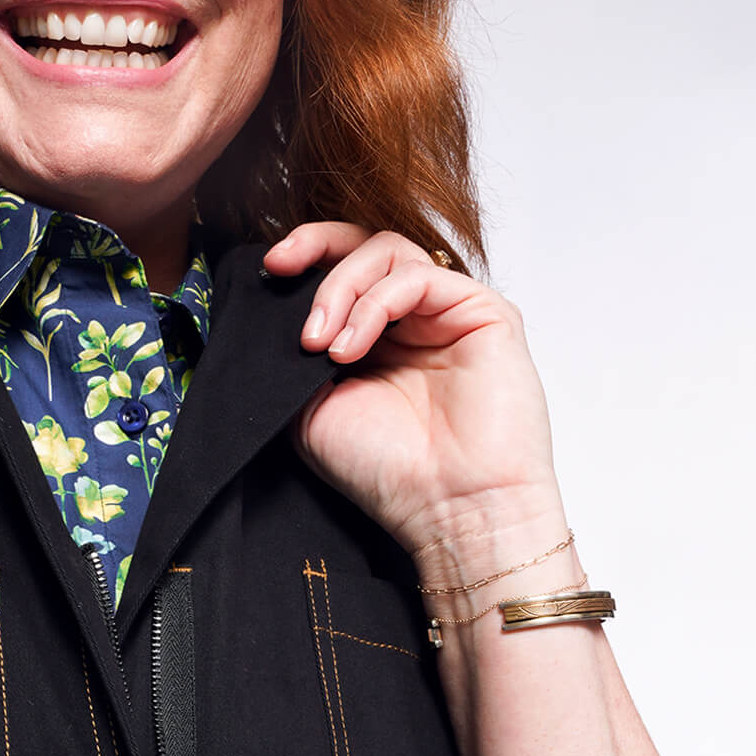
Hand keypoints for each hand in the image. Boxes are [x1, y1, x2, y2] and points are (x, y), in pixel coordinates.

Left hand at [263, 222, 567, 573]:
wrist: (449, 510)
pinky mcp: (485, 312)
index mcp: (376, 339)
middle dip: (315, 248)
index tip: (270, 268)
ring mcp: (449, 313)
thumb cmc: (388, 473)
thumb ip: (297, 354)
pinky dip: (372, 304)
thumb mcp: (310, 409)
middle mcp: (414, 320)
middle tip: (281, 269)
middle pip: (365, 244)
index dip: (305, 255)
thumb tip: (275, 307)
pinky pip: (418, 277)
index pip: (341, 269)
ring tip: (319, 345)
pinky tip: (348, 348)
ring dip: (339, 288)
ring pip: (388, 253)